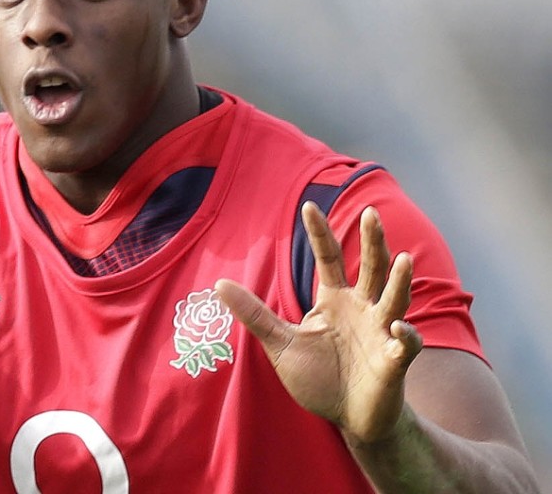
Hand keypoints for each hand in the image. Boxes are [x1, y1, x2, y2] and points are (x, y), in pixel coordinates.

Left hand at [216, 202, 422, 444]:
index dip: (320, 234)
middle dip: (372, 241)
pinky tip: (398, 328)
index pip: (329, 258)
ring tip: (404, 259)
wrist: (347, 417)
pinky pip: (406, 343)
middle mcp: (362, 308)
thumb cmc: (319, 377)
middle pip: (370, 268)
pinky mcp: (395, 361)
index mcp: (335, 300)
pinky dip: (405, 335)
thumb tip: (219, 284)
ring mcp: (382, 332)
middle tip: (371, 213)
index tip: (307, 206)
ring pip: (395, 299)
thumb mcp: (280, 343)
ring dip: (400, 281)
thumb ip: (254, 314)